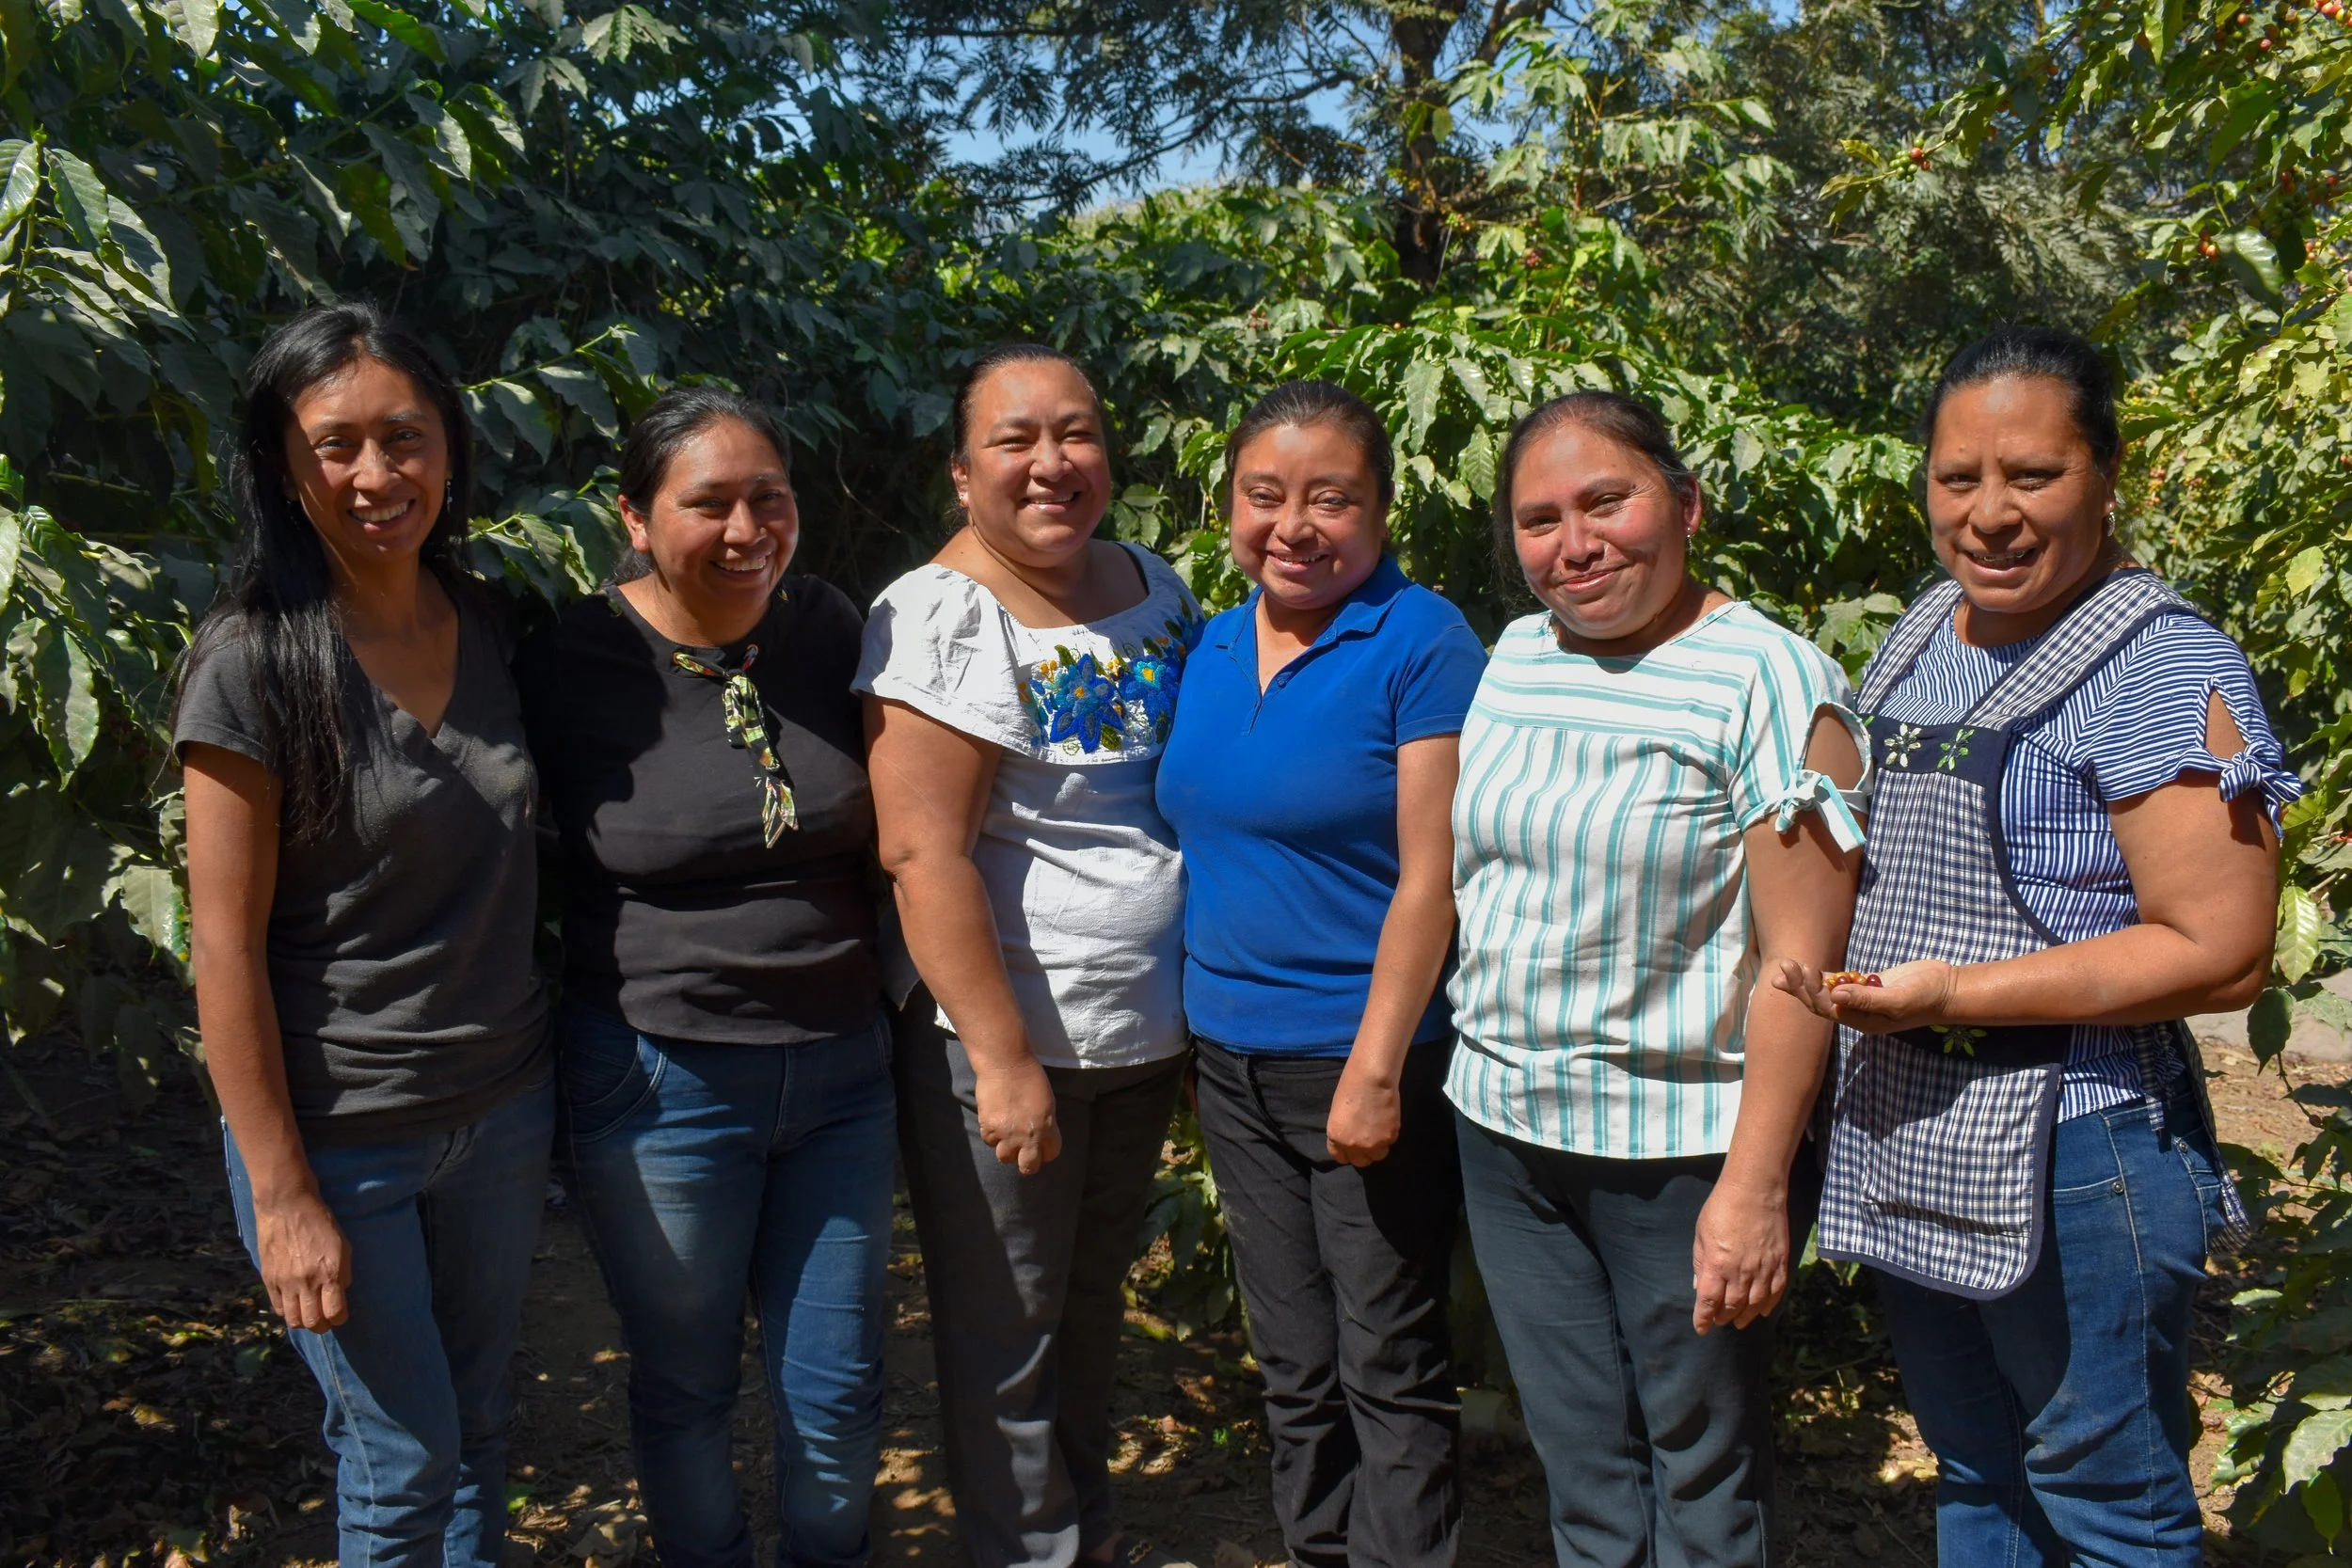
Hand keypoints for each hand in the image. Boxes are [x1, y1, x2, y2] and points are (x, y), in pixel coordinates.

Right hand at [253, 1188, 351, 1331]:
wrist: (286, 1205)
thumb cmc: (320, 1222)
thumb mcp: (343, 1244)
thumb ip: (343, 1272)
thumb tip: (340, 1293)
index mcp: (330, 1272)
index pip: (335, 1313)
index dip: (340, 1318)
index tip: (340, 1315)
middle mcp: (307, 1281)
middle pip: (313, 1322)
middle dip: (322, 1326)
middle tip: (325, 1319)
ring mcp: (285, 1281)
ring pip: (293, 1320)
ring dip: (303, 1321)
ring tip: (309, 1313)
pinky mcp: (268, 1278)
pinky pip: (278, 1308)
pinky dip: (287, 1311)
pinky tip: (294, 1303)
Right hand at [975, 1058, 1062, 1173]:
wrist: (1006, 1064)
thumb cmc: (1030, 1077)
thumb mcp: (1047, 1103)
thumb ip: (1045, 1123)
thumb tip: (1040, 1136)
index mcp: (1047, 1128)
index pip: (1050, 1154)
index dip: (1045, 1152)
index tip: (1041, 1148)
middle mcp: (1028, 1136)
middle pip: (1028, 1167)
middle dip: (1027, 1163)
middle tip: (1023, 1153)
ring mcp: (1007, 1134)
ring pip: (1005, 1157)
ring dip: (1006, 1149)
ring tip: (1006, 1135)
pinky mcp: (988, 1128)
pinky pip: (990, 1141)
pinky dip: (992, 1135)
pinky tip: (995, 1121)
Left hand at [1325, 1061, 1401, 1166]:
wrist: (1372, 1078)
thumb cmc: (1352, 1085)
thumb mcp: (1339, 1112)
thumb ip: (1345, 1129)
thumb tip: (1352, 1136)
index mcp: (1336, 1136)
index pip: (1341, 1157)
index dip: (1349, 1152)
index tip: (1354, 1147)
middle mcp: (1353, 1144)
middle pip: (1361, 1161)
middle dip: (1365, 1153)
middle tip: (1370, 1139)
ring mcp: (1372, 1143)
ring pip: (1379, 1155)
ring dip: (1380, 1146)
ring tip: (1380, 1128)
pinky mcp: (1390, 1137)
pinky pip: (1390, 1142)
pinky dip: (1390, 1134)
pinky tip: (1388, 1119)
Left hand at [1691, 1178, 1789, 1334]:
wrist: (1755, 1190)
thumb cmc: (1722, 1208)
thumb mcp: (1701, 1234)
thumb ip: (1700, 1262)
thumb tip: (1698, 1285)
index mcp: (1717, 1265)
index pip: (1708, 1301)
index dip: (1704, 1318)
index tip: (1701, 1328)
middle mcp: (1741, 1272)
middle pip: (1732, 1306)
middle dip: (1723, 1317)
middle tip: (1719, 1322)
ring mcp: (1764, 1269)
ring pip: (1755, 1303)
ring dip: (1745, 1316)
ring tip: (1738, 1322)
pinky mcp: (1780, 1263)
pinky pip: (1776, 1292)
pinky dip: (1768, 1306)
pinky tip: (1761, 1311)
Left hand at [1773, 958, 1960, 1034]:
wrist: (1947, 988)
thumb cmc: (1926, 997)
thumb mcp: (1898, 1000)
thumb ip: (1867, 999)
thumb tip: (1836, 995)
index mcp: (1863, 1022)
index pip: (1827, 1009)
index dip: (1810, 992)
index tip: (1801, 971)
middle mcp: (1859, 1013)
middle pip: (1822, 1002)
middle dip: (1801, 985)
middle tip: (1784, 965)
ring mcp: (1863, 999)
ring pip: (1828, 992)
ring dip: (1808, 981)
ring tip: (1787, 966)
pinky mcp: (1869, 986)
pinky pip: (1842, 983)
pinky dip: (1826, 976)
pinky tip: (1810, 969)